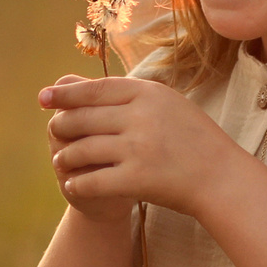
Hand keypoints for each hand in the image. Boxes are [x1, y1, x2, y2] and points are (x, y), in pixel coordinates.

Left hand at [39, 74, 233, 222]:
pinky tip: (72, 184)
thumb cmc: (191, 138)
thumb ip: (124, 93)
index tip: (44, 97)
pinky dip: (78, 183)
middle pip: (84, 118)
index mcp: (148, 93)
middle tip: (54, 131)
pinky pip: (93, 180)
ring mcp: (139, 148)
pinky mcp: (137, 179)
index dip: (66, 93)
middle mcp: (141, 117)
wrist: (221, 177)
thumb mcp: (165, 104)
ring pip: (83, 149)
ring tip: (61, 159)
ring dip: (66, 156)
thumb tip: (73, 82)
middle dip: (63, 125)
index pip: (96, 89)